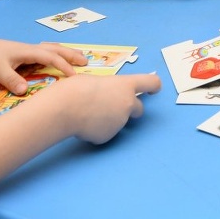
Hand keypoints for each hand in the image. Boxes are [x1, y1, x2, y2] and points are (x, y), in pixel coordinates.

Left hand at [0, 38, 86, 93]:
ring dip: (65, 53)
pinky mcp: (23, 53)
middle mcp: (30, 49)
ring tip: (78, 58)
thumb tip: (25, 91)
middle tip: (86, 62)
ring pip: (51, 49)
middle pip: (56, 49)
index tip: (74, 77)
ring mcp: (27, 50)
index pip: (51, 58)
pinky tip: (56, 58)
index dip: (64, 67)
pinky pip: (45, 52)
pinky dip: (56, 54)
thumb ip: (11, 80)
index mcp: (27, 52)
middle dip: (71, 55)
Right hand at [41, 71, 161, 144]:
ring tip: (88, 113)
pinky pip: (106, 132)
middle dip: (131, 109)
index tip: (153, 90)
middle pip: (140, 109)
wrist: (65, 108)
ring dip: (111, 119)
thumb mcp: (97, 81)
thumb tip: (107, 95)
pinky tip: (85, 124)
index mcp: (126, 85)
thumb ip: (109, 88)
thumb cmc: (78, 88)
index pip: (151, 83)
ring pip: (120, 121)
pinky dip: (99, 129)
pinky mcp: (109, 137)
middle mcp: (128, 104)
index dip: (154, 86)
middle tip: (114, 107)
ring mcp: (120, 122)